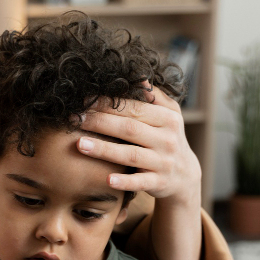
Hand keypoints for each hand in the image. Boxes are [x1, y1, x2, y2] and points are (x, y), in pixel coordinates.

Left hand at [77, 84, 200, 203]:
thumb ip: (154, 96)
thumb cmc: (168, 138)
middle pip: (129, 128)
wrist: (185, 176)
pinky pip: (140, 182)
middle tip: (74, 119)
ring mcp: (163, 162)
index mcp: (168, 118)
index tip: (84, 101)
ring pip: (131, 154)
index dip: (108, 104)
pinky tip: (107, 180)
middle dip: (100, 122)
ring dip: (104, 149)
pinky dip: (125, 182)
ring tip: (80, 144)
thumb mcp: (170, 115)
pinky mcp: (159, 182)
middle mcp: (167, 139)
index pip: (134, 108)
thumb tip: (139, 77)